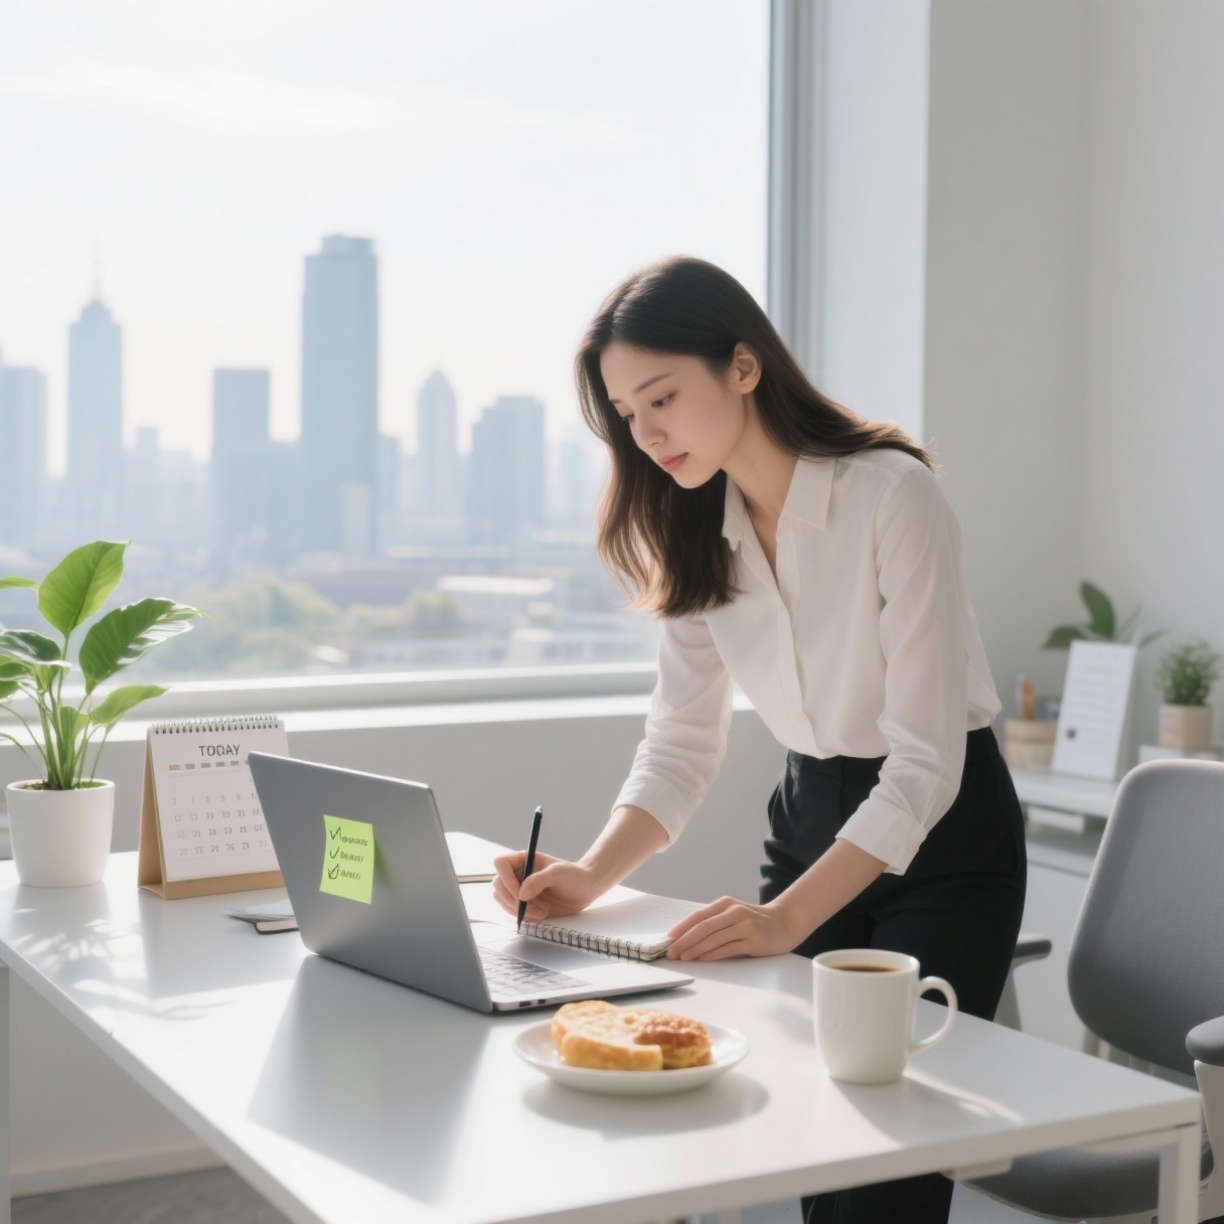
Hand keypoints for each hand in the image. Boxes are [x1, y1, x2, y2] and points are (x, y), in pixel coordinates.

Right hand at [492, 851, 603, 923]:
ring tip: (540, 911)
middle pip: (498, 886)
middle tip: (531, 907)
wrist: (585, 889)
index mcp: (523, 860)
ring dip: (519, 910)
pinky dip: (524, 916)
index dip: (505, 878)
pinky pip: (512, 912)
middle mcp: (518, 874)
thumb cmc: (575, 875)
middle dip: (513, 900)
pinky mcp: (524, 905)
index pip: (500, 864)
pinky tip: (541, 914)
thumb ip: (539, 880)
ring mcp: (519, 890)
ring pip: (503, 901)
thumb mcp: (559, 873)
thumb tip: (521, 893)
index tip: (519, 892)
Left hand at [665, 895, 805, 960]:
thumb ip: (714, 922)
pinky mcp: (754, 940)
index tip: (667, 939)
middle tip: (671, 952)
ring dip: (696, 949)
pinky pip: (730, 947)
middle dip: (684, 940)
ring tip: (683, 957)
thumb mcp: (733, 914)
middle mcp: (734, 912)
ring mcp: (745, 925)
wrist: (785, 922)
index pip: (698, 916)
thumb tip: (686, 937)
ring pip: (714, 938)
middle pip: (704, 927)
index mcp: (725, 904)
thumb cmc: (754, 921)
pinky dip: (714, 953)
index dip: (681, 928)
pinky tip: (703, 958)